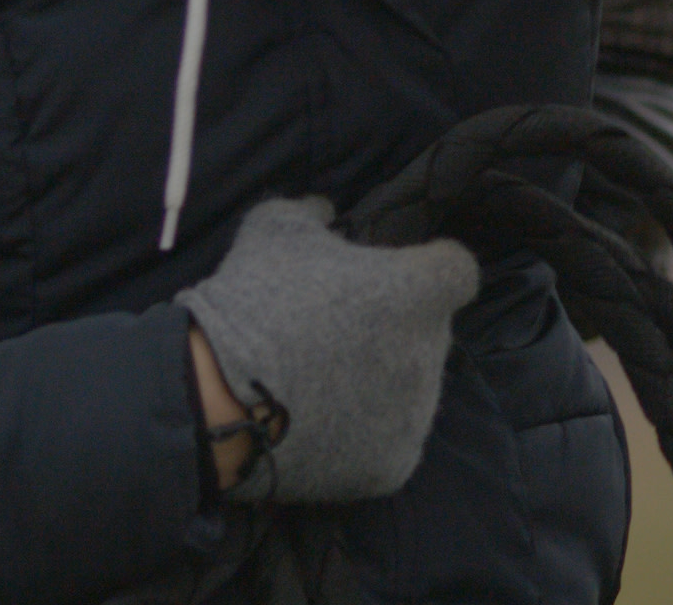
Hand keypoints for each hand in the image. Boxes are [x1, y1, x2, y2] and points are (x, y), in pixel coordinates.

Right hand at [177, 197, 478, 503]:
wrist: (215, 398)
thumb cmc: (252, 302)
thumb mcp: (275, 230)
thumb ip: (312, 211)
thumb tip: (325, 207)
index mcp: (420, 291)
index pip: (456, 271)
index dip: (430, 270)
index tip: (399, 277)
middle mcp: (432, 354)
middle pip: (429, 335)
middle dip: (396, 330)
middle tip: (340, 334)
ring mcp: (416, 416)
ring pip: (411, 391)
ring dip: (381, 383)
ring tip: (321, 382)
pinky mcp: (394, 465)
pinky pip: (389, 441)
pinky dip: (364, 434)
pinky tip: (322, 423)